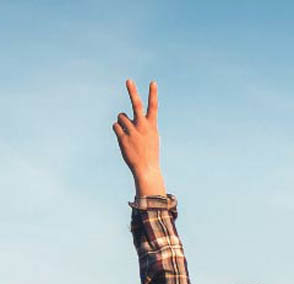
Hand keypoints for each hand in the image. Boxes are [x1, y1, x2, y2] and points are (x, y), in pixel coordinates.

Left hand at [112, 79, 165, 196]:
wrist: (146, 169)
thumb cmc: (149, 152)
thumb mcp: (152, 137)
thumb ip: (142, 125)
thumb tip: (125, 117)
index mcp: (151, 125)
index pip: (153, 107)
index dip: (153, 94)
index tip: (153, 82)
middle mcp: (143, 126)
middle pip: (137, 105)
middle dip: (133, 92)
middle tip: (128, 80)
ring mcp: (133, 132)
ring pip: (121, 117)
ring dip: (121, 122)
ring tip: (127, 133)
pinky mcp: (123, 138)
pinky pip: (116, 126)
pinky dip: (117, 130)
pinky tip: (123, 138)